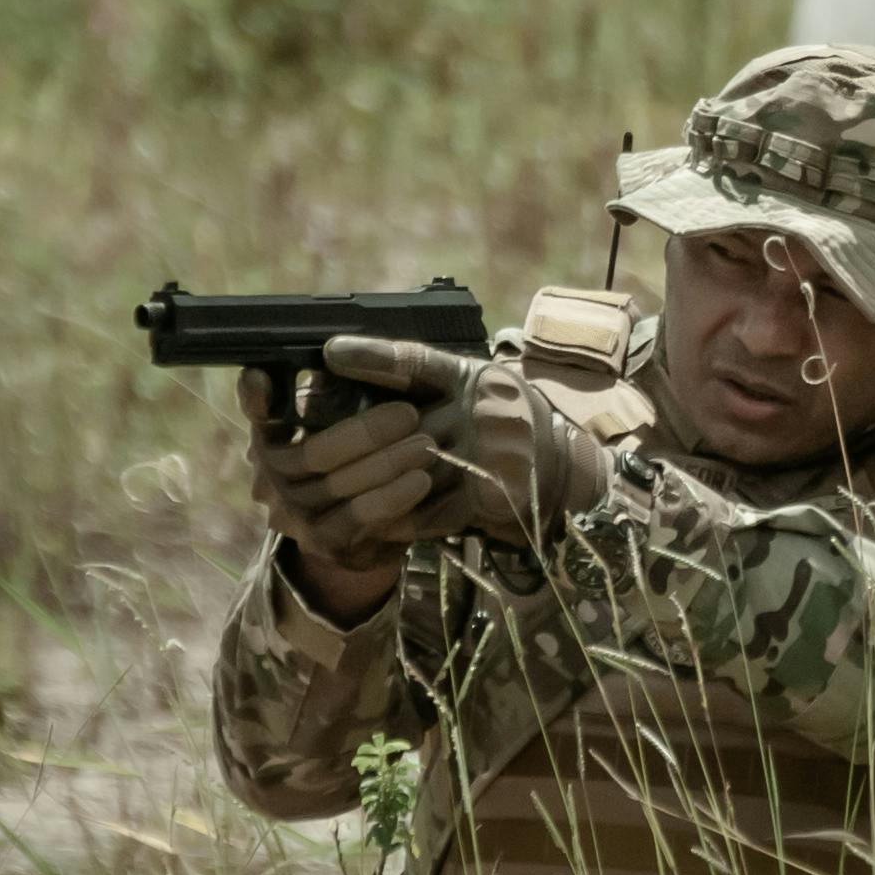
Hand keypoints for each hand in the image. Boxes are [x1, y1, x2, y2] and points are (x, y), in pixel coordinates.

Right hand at [241, 369, 442, 619]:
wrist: (376, 530)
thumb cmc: (366, 455)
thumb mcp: (351, 416)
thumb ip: (342, 387)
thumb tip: (340, 349)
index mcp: (274, 437)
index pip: (258, 415)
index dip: (255, 398)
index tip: (262, 375)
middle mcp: (272, 477)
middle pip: (311, 454)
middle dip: (364, 433)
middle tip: (409, 414)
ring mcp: (294, 515)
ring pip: (335, 486)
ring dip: (385, 463)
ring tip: (427, 444)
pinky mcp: (324, 543)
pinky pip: (356, 518)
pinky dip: (391, 498)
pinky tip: (420, 480)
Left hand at [319, 336, 612, 550]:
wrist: (567, 473)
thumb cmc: (508, 428)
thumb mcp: (476, 391)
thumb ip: (431, 386)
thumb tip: (356, 371)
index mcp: (474, 376)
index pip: (416, 360)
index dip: (373, 355)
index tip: (329, 352)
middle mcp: (485, 408)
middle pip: (406, 422)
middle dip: (357, 437)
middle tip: (308, 446)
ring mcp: (493, 452)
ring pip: (416, 468)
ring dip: (373, 482)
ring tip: (328, 488)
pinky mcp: (497, 493)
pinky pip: (439, 509)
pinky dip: (407, 517)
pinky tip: (376, 522)